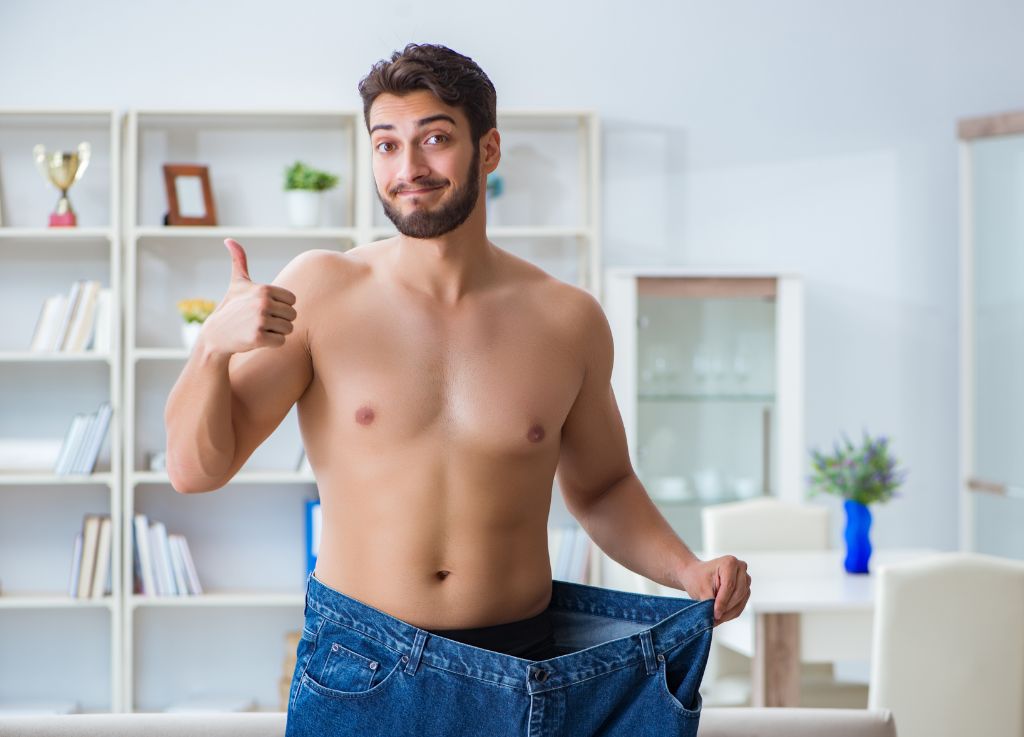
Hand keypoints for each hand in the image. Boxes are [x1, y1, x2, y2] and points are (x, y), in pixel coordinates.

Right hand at [197, 238, 297, 356]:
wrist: (216, 334)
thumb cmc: (231, 307)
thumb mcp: (237, 284)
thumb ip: (239, 262)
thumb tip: (229, 239)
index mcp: (264, 289)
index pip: (292, 301)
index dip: (281, 307)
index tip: (264, 308)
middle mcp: (263, 303)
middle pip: (292, 315)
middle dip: (280, 320)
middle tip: (261, 321)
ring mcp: (260, 320)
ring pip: (288, 329)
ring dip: (276, 332)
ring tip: (259, 328)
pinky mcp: (258, 337)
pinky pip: (281, 341)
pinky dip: (272, 343)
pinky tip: (257, 338)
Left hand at [677, 555, 750, 625]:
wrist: (697, 576)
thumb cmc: (697, 578)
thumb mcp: (701, 589)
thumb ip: (711, 602)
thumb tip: (716, 616)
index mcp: (730, 563)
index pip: (729, 585)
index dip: (722, 602)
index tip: (714, 614)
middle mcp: (741, 568)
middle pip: (737, 593)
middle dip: (726, 608)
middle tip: (714, 618)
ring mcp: (745, 579)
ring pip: (741, 601)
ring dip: (728, 613)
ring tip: (715, 619)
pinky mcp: (745, 590)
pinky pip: (741, 606)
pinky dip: (731, 613)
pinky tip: (720, 617)